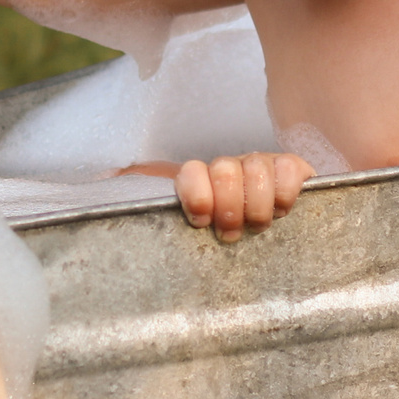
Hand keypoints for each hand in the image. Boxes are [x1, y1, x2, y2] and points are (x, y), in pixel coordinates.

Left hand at [121, 152, 314, 242]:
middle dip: (229, 207)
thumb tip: (105, 179)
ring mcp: (261, 165)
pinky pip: (290, 169)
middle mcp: (229, 166)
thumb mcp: (178, 224)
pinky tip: (282, 210)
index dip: (196, 195)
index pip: (190, 171)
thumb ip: (137, 197)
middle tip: (231, 232)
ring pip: (257, 169)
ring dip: (257, 206)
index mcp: (199, 178)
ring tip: (257, 227)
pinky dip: (285, 192)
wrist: (264, 232)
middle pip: (224, 169)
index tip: (201, 221)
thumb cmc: (218, 233)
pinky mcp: (293, 170)